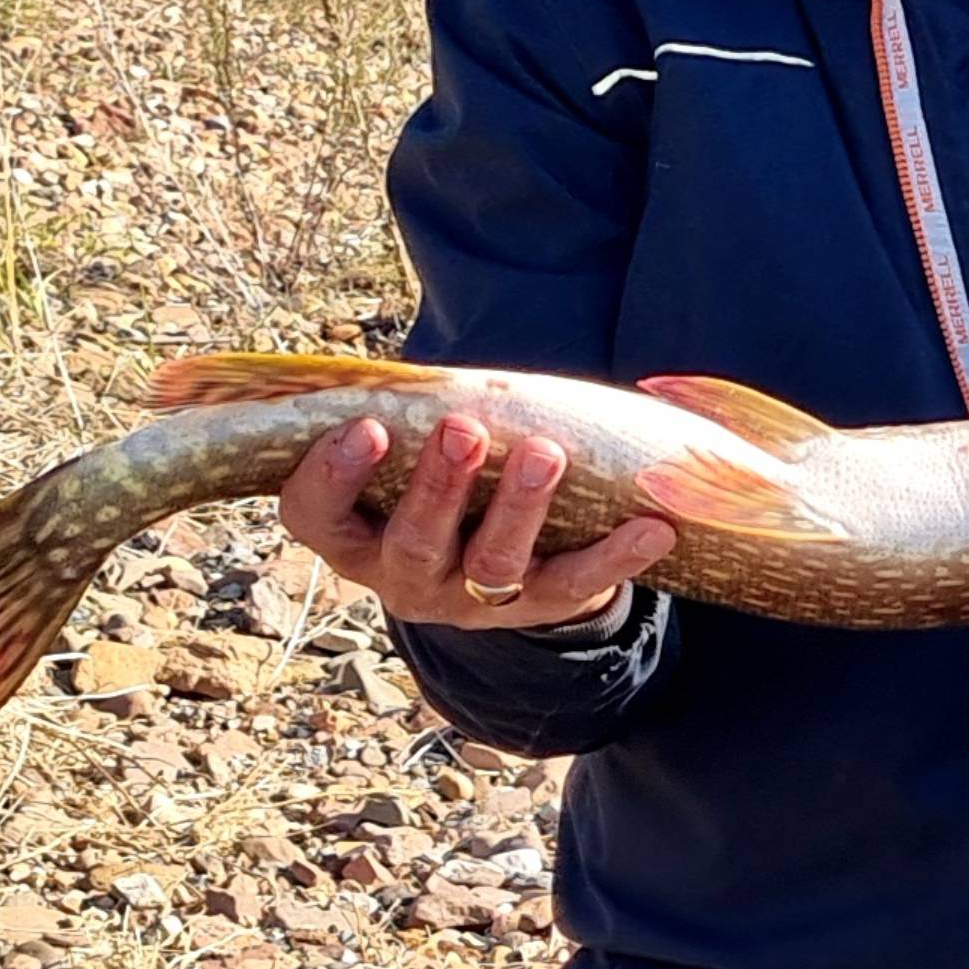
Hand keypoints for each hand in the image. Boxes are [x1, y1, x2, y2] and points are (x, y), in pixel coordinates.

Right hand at [280, 416, 673, 633]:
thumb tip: (440, 362)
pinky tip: (651, 527)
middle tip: (463, 428)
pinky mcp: (536, 606)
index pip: (316, 516)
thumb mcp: (406, 455)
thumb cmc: (439, 482)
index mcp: (354, 537)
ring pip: (491, 564)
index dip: (331, 477)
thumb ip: (409, 416)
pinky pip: (576, 584)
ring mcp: (470, 599)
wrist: (497, 566)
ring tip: (544, 452)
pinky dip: (616, 556)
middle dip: (439, 484)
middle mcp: (403, 577)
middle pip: (413, 541)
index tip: (365, 427)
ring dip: (519, 506)